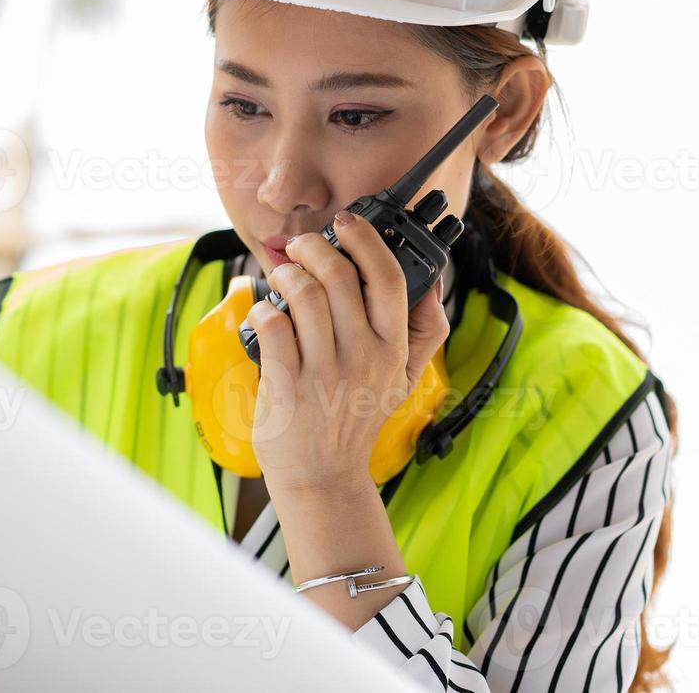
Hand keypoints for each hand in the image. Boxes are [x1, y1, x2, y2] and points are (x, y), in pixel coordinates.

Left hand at [242, 210, 450, 495]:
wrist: (322, 476)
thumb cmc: (356, 419)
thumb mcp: (404, 379)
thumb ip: (425, 331)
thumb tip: (435, 281)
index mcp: (393, 348)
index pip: (389, 278)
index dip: (367, 240)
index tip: (348, 221)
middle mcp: (363, 357)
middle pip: (339, 276)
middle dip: (313, 247)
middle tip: (299, 246)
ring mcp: (325, 372)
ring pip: (303, 295)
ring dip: (286, 274)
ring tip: (281, 276)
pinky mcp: (288, 385)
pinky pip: (273, 326)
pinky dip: (263, 309)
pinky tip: (264, 312)